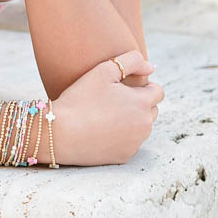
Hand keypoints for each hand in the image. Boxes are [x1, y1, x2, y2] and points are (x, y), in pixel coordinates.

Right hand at [49, 53, 163, 166]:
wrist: (60, 133)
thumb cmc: (80, 99)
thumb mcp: (103, 70)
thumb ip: (131, 61)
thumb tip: (152, 66)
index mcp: (141, 103)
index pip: (158, 92)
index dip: (142, 86)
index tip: (124, 87)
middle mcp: (144, 125)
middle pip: (152, 110)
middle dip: (139, 103)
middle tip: (114, 100)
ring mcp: (135, 143)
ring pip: (142, 127)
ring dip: (132, 120)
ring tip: (107, 114)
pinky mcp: (125, 156)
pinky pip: (131, 143)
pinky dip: (122, 136)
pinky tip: (103, 130)